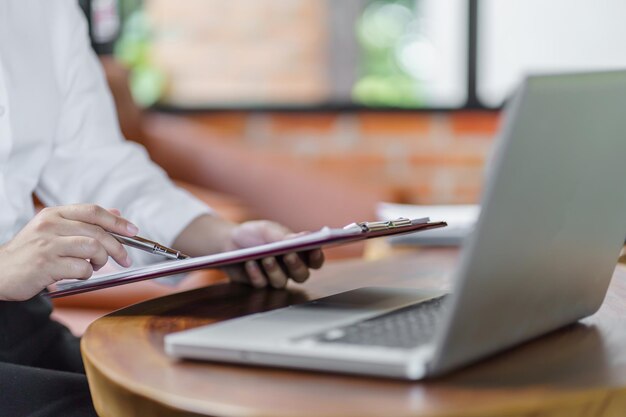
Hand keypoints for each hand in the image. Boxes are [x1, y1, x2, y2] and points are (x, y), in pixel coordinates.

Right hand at [0, 204, 137, 300]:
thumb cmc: (31, 252)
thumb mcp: (54, 229)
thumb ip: (84, 221)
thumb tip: (117, 214)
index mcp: (54, 214)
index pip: (93, 211)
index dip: (117, 221)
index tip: (133, 231)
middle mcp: (50, 226)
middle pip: (97, 232)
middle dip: (118, 247)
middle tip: (125, 259)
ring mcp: (47, 245)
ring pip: (92, 249)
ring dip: (101, 261)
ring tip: (95, 266)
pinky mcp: (45, 265)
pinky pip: (81, 269)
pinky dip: (86, 274)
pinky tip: (77, 274)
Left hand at [223, 221, 324, 288]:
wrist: (227, 241)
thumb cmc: (253, 234)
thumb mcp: (268, 230)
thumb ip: (285, 236)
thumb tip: (306, 236)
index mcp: (297, 252)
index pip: (314, 260)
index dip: (317, 257)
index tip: (314, 250)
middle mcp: (288, 268)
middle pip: (302, 276)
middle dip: (296, 266)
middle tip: (289, 256)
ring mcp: (274, 277)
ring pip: (281, 282)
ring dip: (274, 270)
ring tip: (265, 258)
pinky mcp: (259, 283)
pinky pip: (262, 284)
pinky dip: (256, 273)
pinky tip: (250, 264)